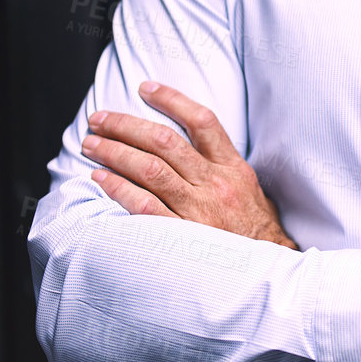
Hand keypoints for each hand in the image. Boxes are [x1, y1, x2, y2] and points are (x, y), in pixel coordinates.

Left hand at [81, 81, 298, 250]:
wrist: (269, 273)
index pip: (201, 121)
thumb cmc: (256, 233)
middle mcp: (215, 184)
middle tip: (99, 118)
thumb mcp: (250, 190)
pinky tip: (101, 177)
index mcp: (232, 168)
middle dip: (126, 125)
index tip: (144, 88)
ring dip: (115, 152)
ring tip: (91, 144)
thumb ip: (221, 166)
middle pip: (164, 141)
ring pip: (149, 169)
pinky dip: (120, 188)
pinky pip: (145, 206)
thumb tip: (190, 143)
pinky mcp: (183, 236)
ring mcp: (198, 210)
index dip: (171, 99)